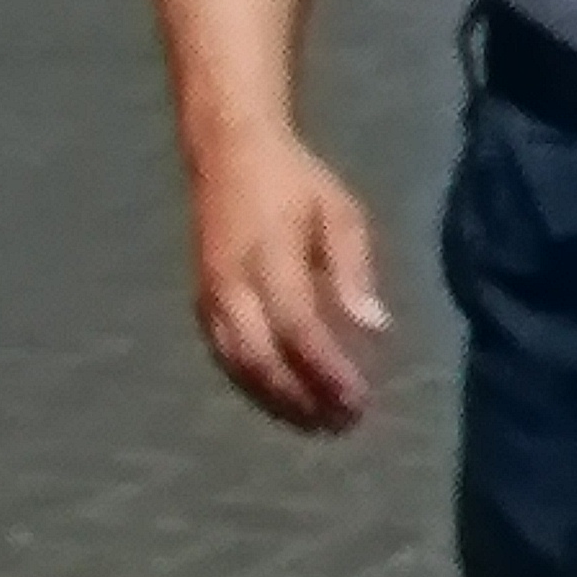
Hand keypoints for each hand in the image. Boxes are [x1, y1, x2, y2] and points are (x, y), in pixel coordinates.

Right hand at [186, 123, 386, 434]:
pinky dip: (253, 385)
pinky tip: (281, 401)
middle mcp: (232, 284)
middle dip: (302, 398)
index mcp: (270, 257)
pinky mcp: (201, 302)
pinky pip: (224, 356)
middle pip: (262, 359)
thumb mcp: (340, 213)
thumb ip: (354, 272)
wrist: (228, 152)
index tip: (359, 400)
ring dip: (277, 400)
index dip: (327, 371)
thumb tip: (375, 328)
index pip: (299, 329)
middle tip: (342, 424)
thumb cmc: (296, 181)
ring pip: (238, 365)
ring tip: (317, 424)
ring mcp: (210, 296)